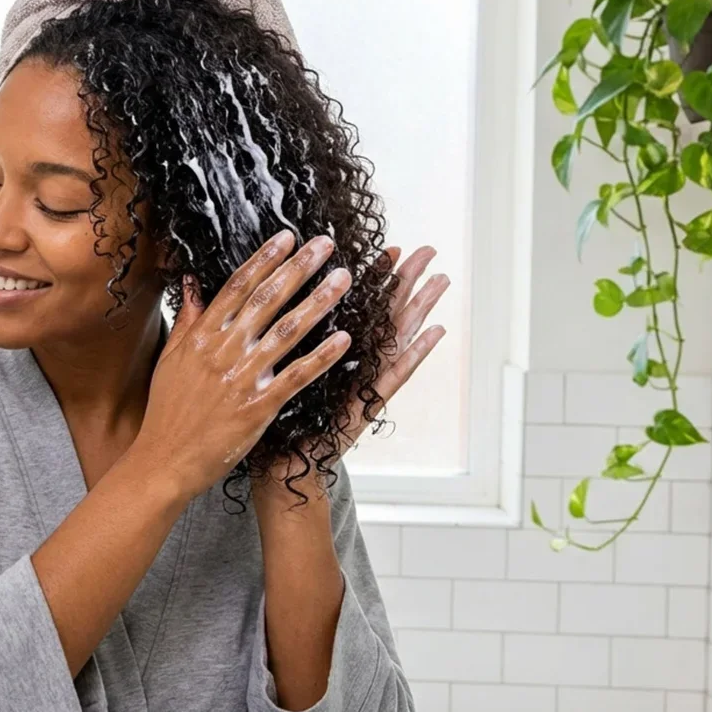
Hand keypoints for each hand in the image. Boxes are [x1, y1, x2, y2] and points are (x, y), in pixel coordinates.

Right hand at [127, 230, 352, 500]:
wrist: (164, 460)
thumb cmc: (167, 411)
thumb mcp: (171, 359)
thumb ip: (188, 319)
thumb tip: (192, 282)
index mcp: (202, 336)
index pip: (238, 287)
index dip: (265, 259)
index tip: (288, 238)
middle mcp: (223, 350)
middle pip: (268, 299)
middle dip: (299, 268)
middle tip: (326, 245)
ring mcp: (242, 377)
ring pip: (288, 331)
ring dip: (318, 302)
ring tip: (343, 279)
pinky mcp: (258, 406)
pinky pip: (297, 376)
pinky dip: (321, 356)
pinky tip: (344, 339)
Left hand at [256, 244, 449, 499]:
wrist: (279, 466)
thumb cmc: (273, 416)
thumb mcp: (273, 367)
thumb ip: (278, 336)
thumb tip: (269, 302)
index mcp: (331, 351)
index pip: (356, 305)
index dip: (374, 276)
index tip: (390, 246)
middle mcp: (352, 363)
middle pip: (383, 312)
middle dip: (405, 281)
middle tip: (428, 250)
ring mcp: (364, 384)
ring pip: (396, 337)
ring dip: (420, 308)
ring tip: (441, 280)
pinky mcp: (367, 406)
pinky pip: (395, 376)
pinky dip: (416, 355)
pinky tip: (436, 333)